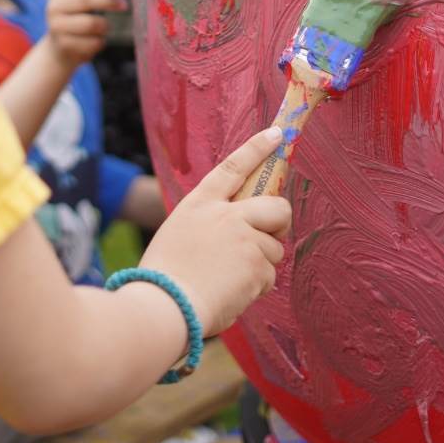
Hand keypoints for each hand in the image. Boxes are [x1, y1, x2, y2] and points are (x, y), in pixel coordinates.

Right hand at [44, 0, 127, 66]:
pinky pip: (93, 42)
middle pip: (85, 0)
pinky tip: (94, 41)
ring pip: (91, 23)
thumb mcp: (82, 3)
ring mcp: (57, 27)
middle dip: (108, 0)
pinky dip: (100, 41)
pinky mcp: (64, 45)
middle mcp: (55, 8)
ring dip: (104, 26)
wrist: (60, 51)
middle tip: (124, 4)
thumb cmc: (77, 21)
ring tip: (103, 28)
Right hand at [139, 127, 292, 336]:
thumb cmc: (163, 279)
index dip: (256, 149)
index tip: (276, 135)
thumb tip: (241, 235)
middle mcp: (226, 215)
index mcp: (200, 204)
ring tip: (229, 281)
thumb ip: (209, 227)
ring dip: (260, 267)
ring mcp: (244, 238)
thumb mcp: (178, 236)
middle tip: (269, 238)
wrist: (163, 307)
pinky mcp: (256, 264)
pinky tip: (231, 294)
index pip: (233, 167)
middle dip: (279, 222)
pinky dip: (256, 288)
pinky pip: (270, 276)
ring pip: (274, 248)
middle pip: (275, 206)